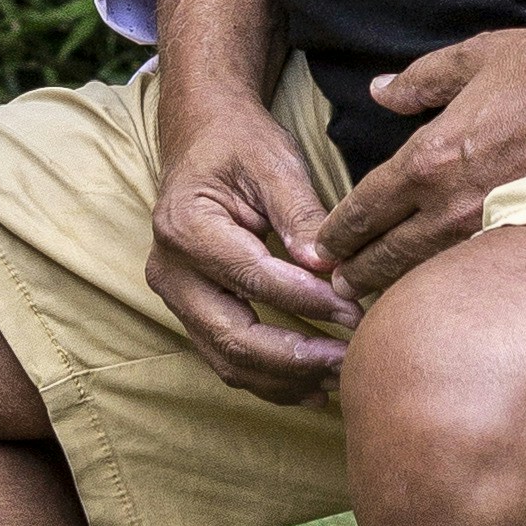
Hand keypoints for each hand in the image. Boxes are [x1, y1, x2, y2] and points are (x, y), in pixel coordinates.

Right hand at [144, 84, 357, 401]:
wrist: (201, 138)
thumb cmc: (240, 143)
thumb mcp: (274, 162)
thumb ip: (300, 214)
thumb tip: (328, 269)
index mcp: (186, 226)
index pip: (253, 279)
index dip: (307, 301)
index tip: (355, 312)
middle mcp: (169, 270)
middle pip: (233, 336)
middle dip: (296, 358)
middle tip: (349, 360)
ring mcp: (174, 296)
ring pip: (227, 359)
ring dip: (285, 379)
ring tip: (340, 377)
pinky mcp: (189, 311)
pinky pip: (226, 358)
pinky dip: (270, 378)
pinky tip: (313, 386)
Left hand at [319, 19, 525, 299]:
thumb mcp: (472, 58)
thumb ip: (417, 80)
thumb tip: (379, 91)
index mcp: (432, 156)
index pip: (367, 207)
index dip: (338, 231)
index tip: (320, 247)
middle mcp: (455, 201)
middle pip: (390, 254)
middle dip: (357, 271)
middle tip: (334, 287)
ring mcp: (492, 227)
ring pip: (429, 272)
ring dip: (397, 286)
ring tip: (373, 297)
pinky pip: (474, 271)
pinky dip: (449, 282)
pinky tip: (441, 290)